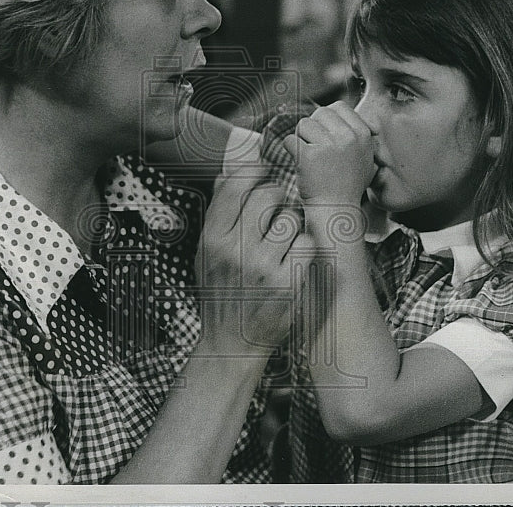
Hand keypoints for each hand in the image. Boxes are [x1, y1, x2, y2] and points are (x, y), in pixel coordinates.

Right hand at [198, 165, 310, 351]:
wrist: (231, 344)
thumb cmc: (220, 293)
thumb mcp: (206, 252)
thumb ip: (218, 211)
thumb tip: (233, 169)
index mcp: (212, 239)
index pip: (237, 185)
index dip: (255, 172)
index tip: (263, 173)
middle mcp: (236, 250)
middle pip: (269, 195)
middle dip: (277, 197)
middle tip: (276, 210)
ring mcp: (264, 267)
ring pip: (291, 218)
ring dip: (291, 225)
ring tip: (282, 241)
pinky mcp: (288, 284)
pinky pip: (306, 243)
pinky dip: (303, 248)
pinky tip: (293, 258)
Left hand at [281, 101, 375, 205]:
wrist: (336, 210)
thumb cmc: (348, 184)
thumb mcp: (366, 158)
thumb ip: (360, 136)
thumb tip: (353, 116)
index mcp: (362, 134)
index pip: (339, 106)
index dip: (328, 119)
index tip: (327, 135)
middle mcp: (347, 137)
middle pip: (319, 113)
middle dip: (314, 127)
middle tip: (315, 147)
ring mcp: (328, 145)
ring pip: (303, 124)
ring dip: (302, 139)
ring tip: (311, 158)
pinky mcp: (309, 156)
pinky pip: (290, 140)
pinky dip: (291, 151)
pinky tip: (301, 164)